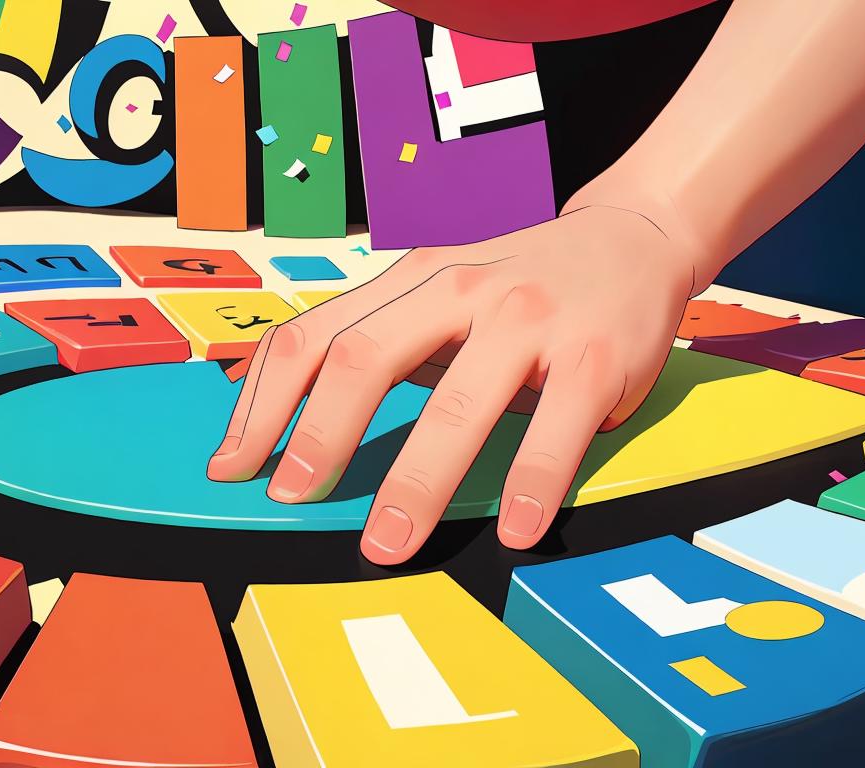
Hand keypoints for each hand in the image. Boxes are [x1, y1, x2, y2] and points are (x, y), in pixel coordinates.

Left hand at [207, 205, 696, 564]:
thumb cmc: (516, 283)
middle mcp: (460, 289)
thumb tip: (273, 407)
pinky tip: (516, 528)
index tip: (232, 465)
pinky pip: (555, 429)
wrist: (632, 238)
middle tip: (291, 497)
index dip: (262, 405)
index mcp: (409, 280)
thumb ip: (371, 338)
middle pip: (365, 360)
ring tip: (388, 543)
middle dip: (319, 436)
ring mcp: (529, 320)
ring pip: (458, 404)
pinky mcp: (594, 356)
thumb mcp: (435, 292)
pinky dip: (531, 485)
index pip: (312, 337)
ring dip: (416, 482)